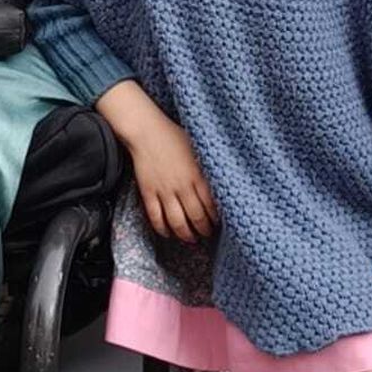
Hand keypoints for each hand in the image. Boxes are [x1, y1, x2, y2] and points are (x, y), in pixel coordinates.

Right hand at [128, 105, 217, 242]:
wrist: (148, 132)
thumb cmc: (175, 136)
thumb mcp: (199, 149)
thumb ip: (209, 167)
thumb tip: (223, 180)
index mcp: (198, 175)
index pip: (211, 206)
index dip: (216, 219)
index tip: (220, 224)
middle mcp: (182, 186)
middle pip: (196, 217)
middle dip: (203, 230)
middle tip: (207, 235)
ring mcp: (164, 191)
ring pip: (177, 222)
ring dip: (185, 235)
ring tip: (191, 240)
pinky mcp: (149, 193)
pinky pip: (156, 217)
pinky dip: (162, 229)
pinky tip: (168, 233)